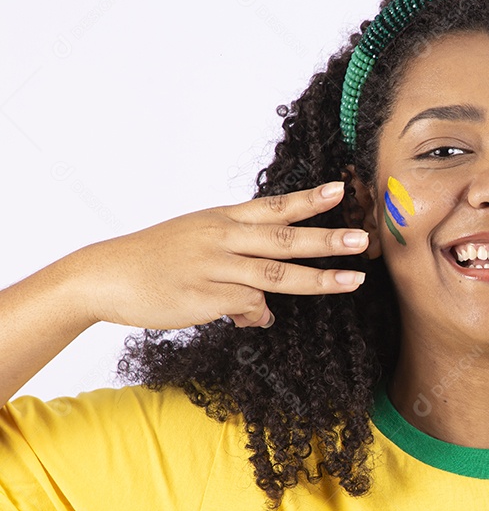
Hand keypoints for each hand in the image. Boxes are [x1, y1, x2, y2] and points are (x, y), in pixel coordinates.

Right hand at [67, 181, 367, 329]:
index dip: (309, 199)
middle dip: (327, 238)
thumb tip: (265, 308)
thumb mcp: (198, 244)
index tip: (341, 190)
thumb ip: (240, 268)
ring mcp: (214, 267)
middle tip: (363, 238)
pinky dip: (259, 314)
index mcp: (223, 219)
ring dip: (319, 277)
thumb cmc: (155, 259)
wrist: (104, 275)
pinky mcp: (204, 296)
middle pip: (284, 237)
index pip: (274, 206)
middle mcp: (222, 238)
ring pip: (275, 272)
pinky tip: (256, 320)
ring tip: (353, 279)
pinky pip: (248, 305)